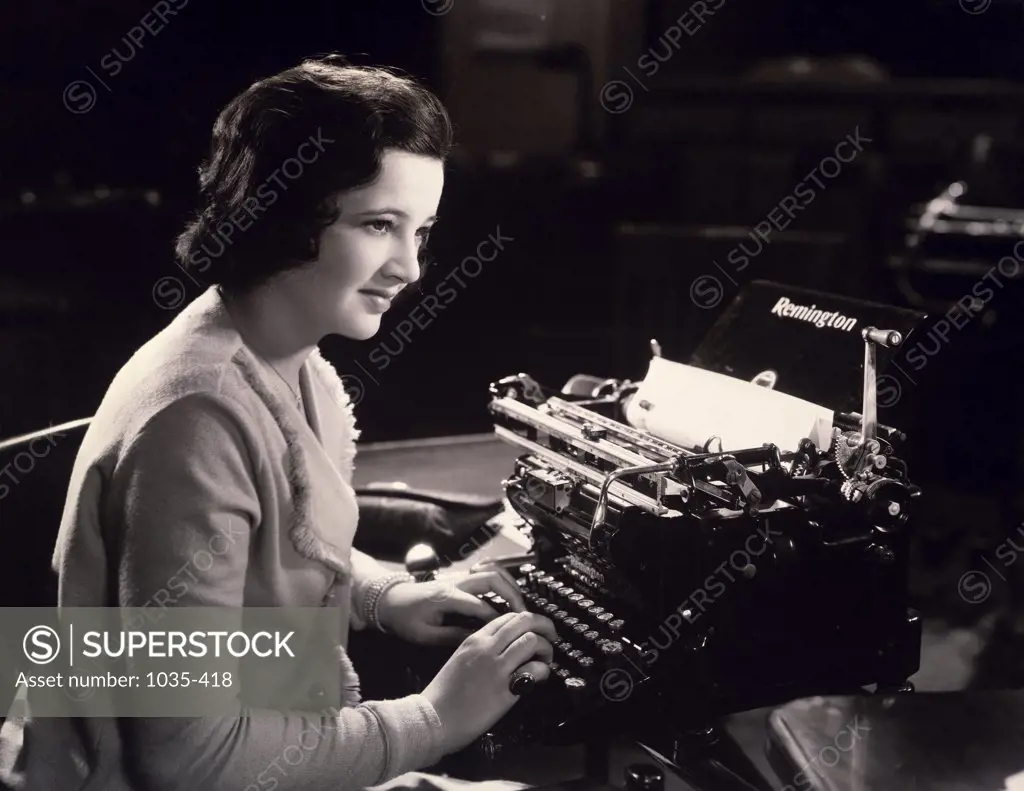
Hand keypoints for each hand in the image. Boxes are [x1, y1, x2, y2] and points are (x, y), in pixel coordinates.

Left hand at [376, 568, 526, 645]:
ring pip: (492, 572)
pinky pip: (486, 575)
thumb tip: (476, 640)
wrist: (389, 600)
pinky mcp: (460, 580)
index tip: (510, 632)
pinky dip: (500, 583)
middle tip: (523, 614)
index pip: (480, 605)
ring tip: (519, 605)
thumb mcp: (425, 635)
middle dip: (512, 595)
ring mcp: (458, 578)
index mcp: (447, 597)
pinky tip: (506, 597)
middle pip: (492, 579)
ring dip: (509, 585)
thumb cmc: (404, 618)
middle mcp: (456, 583)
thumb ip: (451, 637)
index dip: (497, 618)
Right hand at [422, 611, 556, 754]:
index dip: (527, 621)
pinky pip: (533, 669)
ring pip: (532, 640)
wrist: (433, 719)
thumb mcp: (459, 660)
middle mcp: (486, 648)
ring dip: (545, 647)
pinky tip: (540, 676)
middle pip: (524, 621)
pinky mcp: (505, 689)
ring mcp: (496, 667)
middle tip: (551, 636)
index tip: (535, 630)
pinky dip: (543, 670)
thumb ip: (480, 650)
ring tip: (546, 659)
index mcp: (474, 640)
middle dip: (544, 626)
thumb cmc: (443, 694)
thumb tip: (504, 649)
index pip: (508, 617)